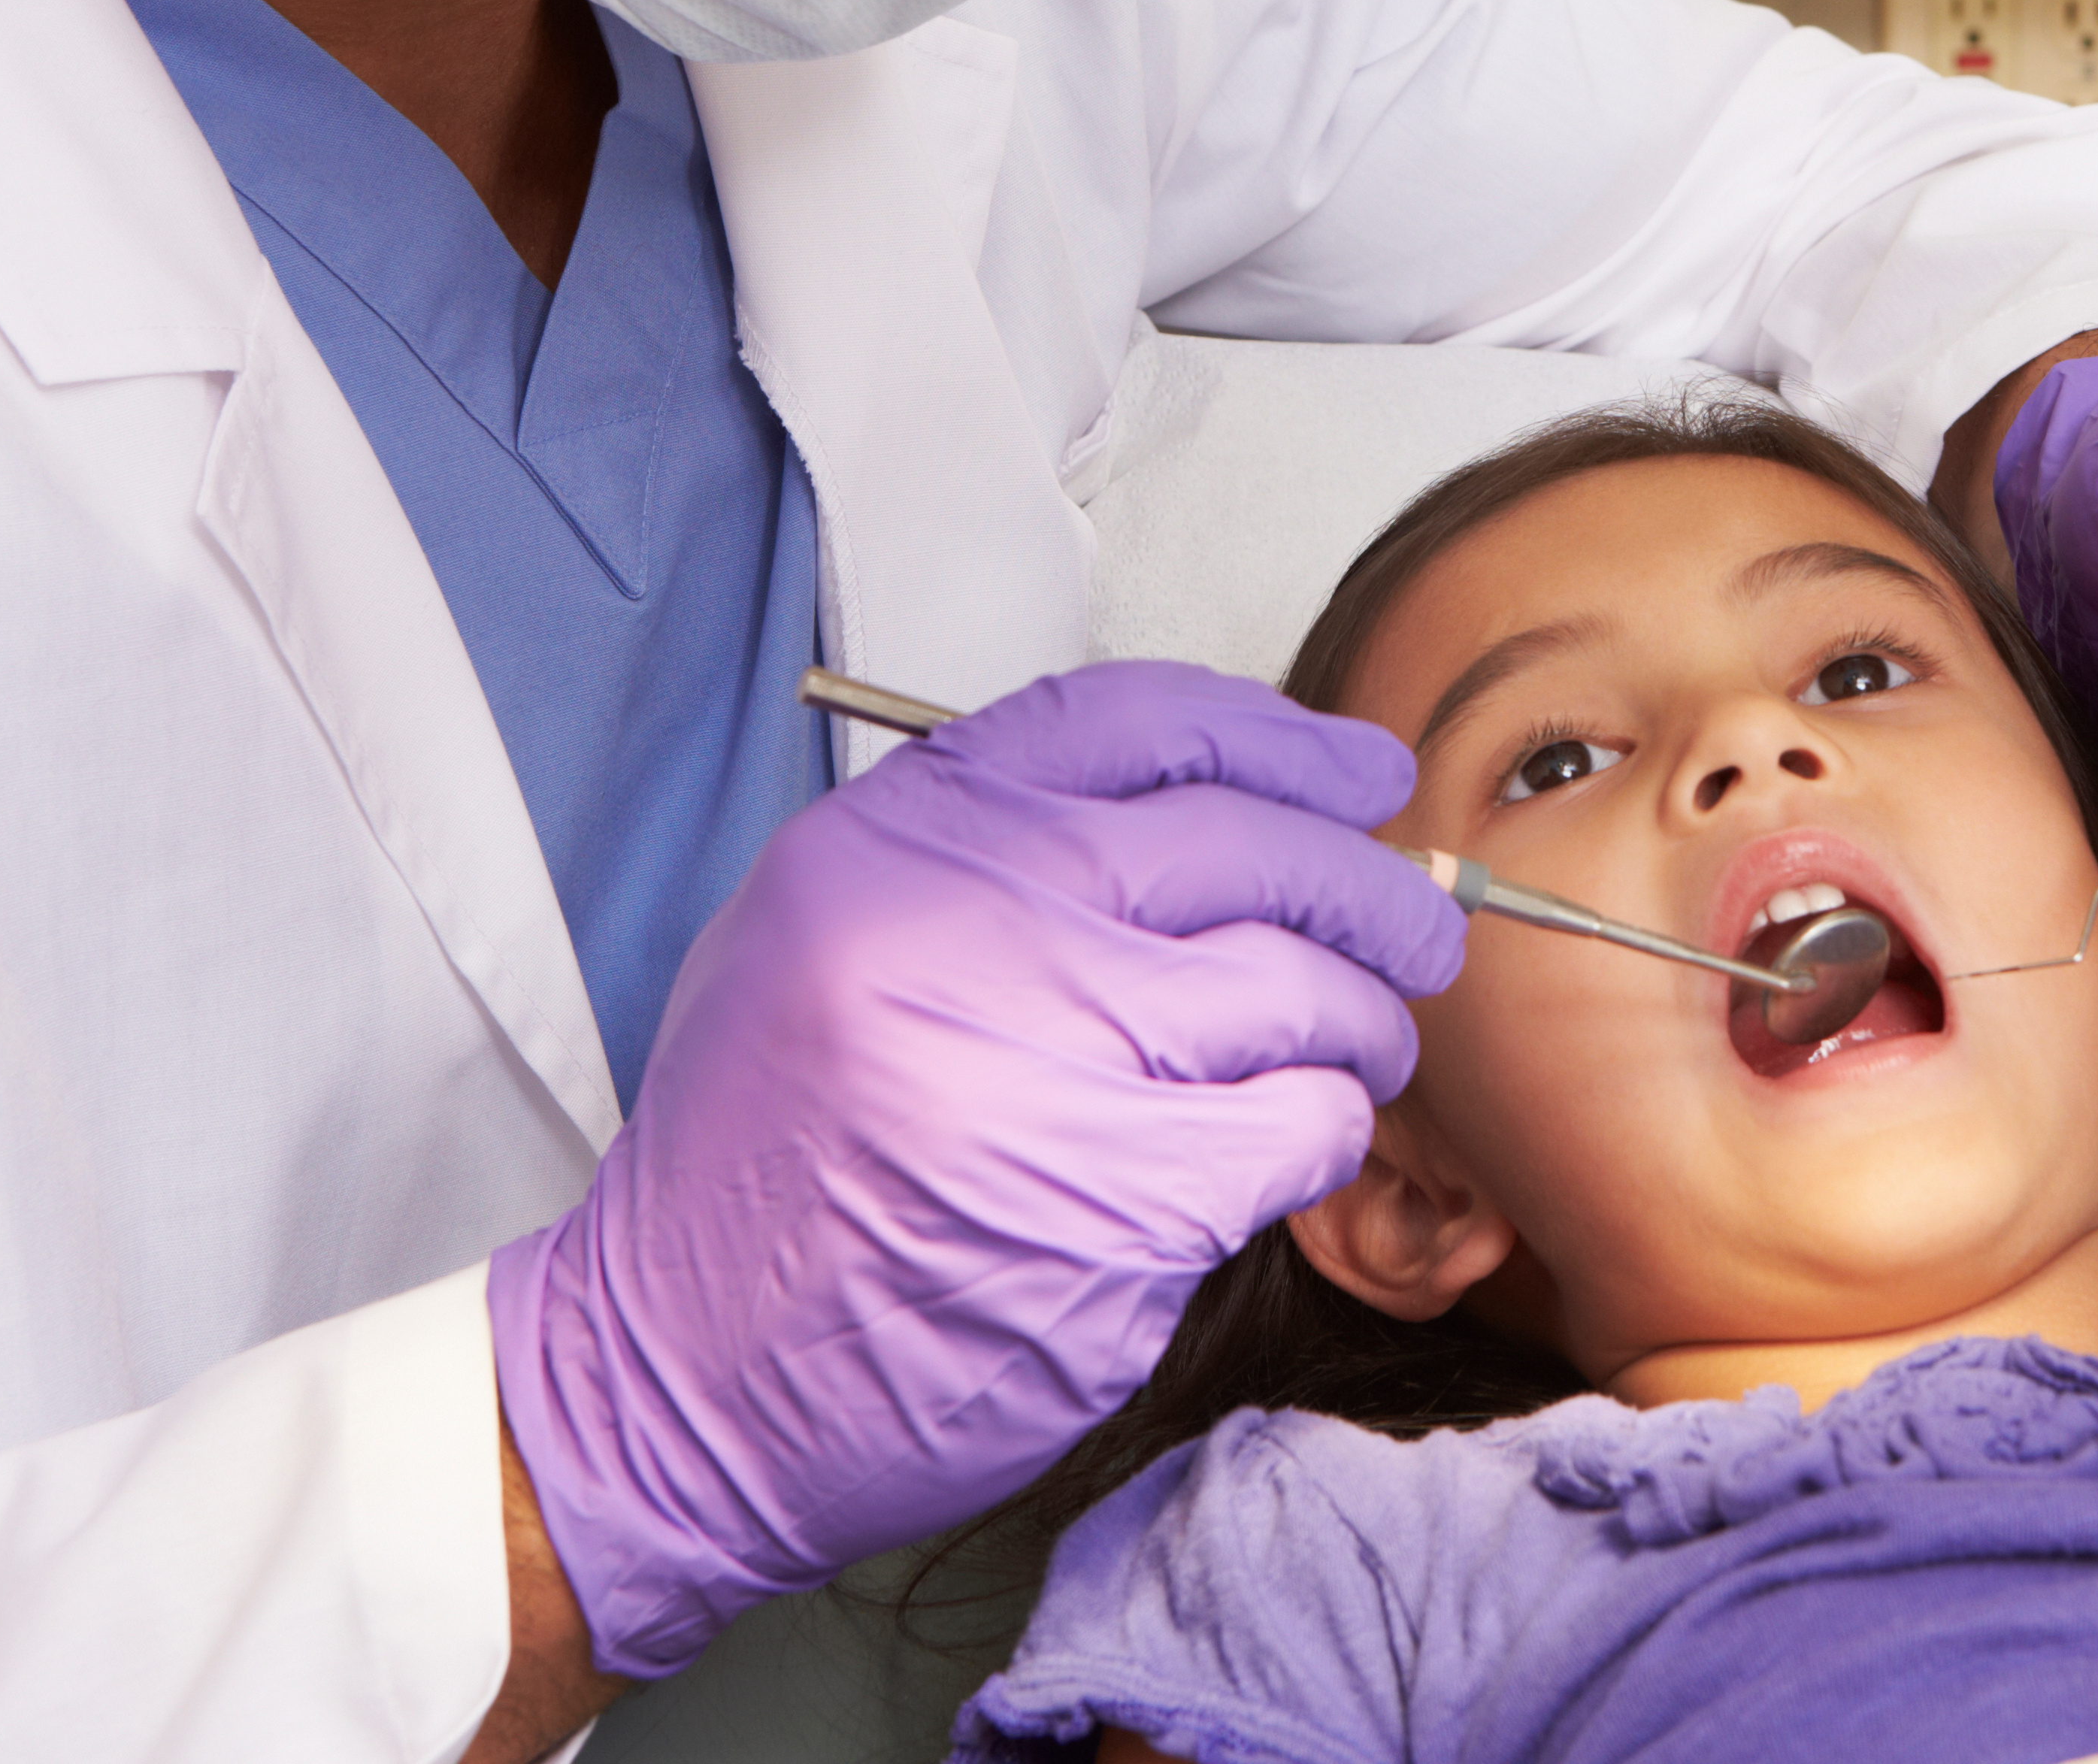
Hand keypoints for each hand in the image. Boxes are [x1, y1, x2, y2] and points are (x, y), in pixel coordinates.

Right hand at [488, 662, 1464, 1678]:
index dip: (1277, 737)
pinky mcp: (1118, 1201)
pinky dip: (1325, 1128)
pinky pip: (1299, 1123)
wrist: (685, 1375)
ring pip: (1300, 984)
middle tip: (1412, 924)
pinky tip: (1296, 1142)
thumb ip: (992, 856)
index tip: (1352, 771)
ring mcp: (1047, 1060)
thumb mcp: (826, 936)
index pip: (1136, 722)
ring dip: (1363, 1018)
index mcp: (900, 843)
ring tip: (1361, 1044)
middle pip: (1250, 843)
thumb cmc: (768, 1166)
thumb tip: (1213, 810)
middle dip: (1367, 883)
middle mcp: (971, 926)